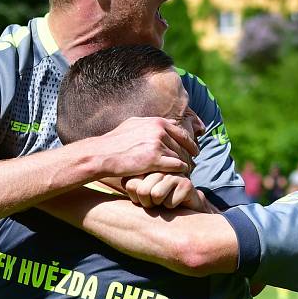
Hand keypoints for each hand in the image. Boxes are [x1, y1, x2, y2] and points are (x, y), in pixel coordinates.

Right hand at [84, 117, 198, 178]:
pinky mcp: (155, 160)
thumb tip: (166, 123)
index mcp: (156, 122)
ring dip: (184, 165)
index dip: (190, 142)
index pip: (181, 132)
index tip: (194, 150)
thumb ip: (151, 124)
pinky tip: (179, 176)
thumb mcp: (134, 124)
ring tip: (187, 172)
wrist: (103, 154)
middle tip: (193, 163)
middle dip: (189, 155)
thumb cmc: (116, 141)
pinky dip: (180, 171)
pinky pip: (177, 166)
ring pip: (181, 156)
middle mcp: (159, 131)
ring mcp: (158, 145)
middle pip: (183, 145)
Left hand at [123, 173, 216, 212]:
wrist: (186, 204)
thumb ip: (132, 187)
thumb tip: (128, 185)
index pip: (130, 184)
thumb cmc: (160, 200)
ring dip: (160, 204)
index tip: (144, 198)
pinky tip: (177, 200)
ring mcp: (174, 173)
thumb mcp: (140, 194)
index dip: (136, 198)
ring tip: (166, 199)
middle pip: (143, 190)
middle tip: (156, 201)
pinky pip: (170, 202)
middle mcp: (160, 166)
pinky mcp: (186, 183)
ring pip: (157, 195)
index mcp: (147, 166)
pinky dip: (172, 207)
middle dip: (148, 203)